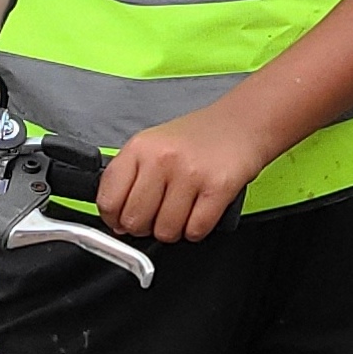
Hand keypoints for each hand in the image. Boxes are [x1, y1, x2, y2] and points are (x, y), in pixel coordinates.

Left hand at [96, 102, 280, 242]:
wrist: (243, 122)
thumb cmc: (198, 137)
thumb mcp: (153, 145)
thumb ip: (130, 178)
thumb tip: (117, 223)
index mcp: (140, 147)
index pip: (108, 200)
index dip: (114, 218)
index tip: (124, 219)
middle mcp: (162, 159)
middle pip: (134, 221)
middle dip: (146, 226)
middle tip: (159, 213)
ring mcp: (190, 173)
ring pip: (165, 231)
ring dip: (174, 229)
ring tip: (183, 209)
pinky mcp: (217, 188)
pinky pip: (195, 231)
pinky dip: (197, 229)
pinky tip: (201, 210)